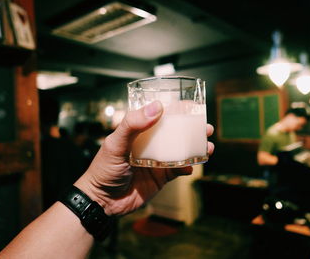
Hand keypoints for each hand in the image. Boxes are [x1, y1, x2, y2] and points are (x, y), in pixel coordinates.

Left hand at [74, 101, 213, 215]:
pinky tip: (191, 167)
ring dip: (195, 148)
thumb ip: (133, 125)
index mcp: (137, 131)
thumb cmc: (103, 170)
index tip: (191, 106)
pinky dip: (188, 167)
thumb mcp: (115, 143)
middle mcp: (149, 143)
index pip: (158, 115)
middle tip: (206, 128)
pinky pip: (178, 170)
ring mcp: (156, 160)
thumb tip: (157, 107)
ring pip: (180, 150)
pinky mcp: (160, 177)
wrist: (102, 202)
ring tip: (207, 147)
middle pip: (174, 132)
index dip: (175, 110)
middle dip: (192, 129)